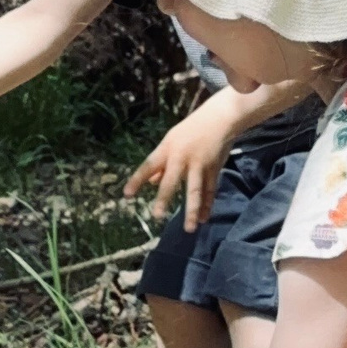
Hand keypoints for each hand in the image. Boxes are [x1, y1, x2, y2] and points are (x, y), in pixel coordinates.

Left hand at [124, 94, 240, 228]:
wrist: (219, 119)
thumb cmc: (190, 130)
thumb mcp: (171, 141)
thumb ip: (161, 163)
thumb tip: (150, 183)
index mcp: (167, 149)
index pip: (148, 166)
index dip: (137, 180)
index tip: (127, 195)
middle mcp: (182, 158)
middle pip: (172, 180)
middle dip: (164, 198)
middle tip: (157, 215)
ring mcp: (199, 165)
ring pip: (195, 190)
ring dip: (192, 210)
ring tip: (189, 228)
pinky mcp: (214, 169)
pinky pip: (210, 191)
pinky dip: (207, 206)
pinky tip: (203, 219)